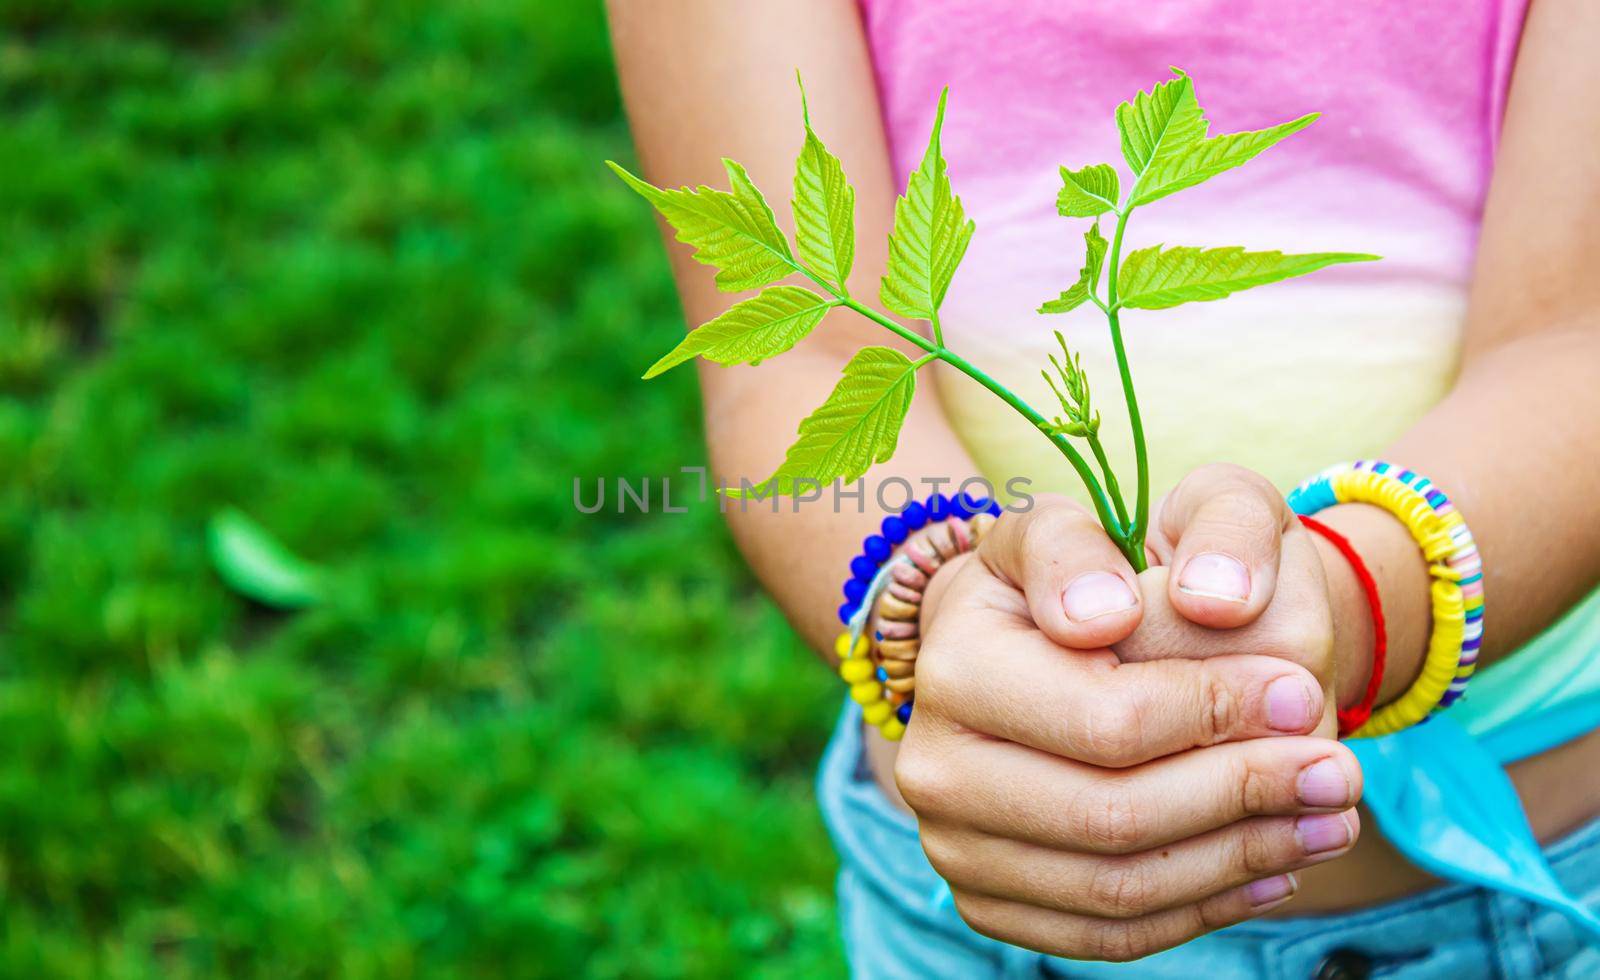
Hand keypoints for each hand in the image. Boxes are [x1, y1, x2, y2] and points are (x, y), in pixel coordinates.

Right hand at [896, 495, 1361, 960]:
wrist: (1035, 643)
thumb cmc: (1099, 573)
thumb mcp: (1131, 512)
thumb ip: (1167, 533)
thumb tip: (1175, 607)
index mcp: (956, 661)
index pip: (1105, 718)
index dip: (1216, 714)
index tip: (1304, 692)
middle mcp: (934, 763)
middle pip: (1110, 816)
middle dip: (1241, 797)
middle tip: (1339, 773)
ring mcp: (953, 844)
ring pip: (1114, 889)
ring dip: (1240, 860)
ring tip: (1329, 819)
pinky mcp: (986, 903)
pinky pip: (1104, 934)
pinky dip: (1202, 910)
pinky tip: (1273, 866)